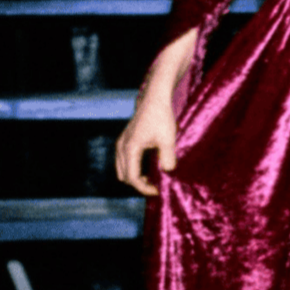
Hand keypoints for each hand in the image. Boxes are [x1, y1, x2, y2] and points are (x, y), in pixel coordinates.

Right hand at [115, 29, 197, 196]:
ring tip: (152, 180)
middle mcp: (122, 146)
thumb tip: (167, 172)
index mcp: (130, 148)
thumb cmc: (162, 117)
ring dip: (135, 177)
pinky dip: (133, 168)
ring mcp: (121, 142)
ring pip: (122, 169)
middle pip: (124, 176)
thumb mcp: (168, 139)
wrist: (155, 98)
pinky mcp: (125, 140)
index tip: (157, 191)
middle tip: (155, 186)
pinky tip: (148, 169)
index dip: (144, 188)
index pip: (132, 177)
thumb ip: (168, 158)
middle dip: (138, 184)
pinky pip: (124, 161)